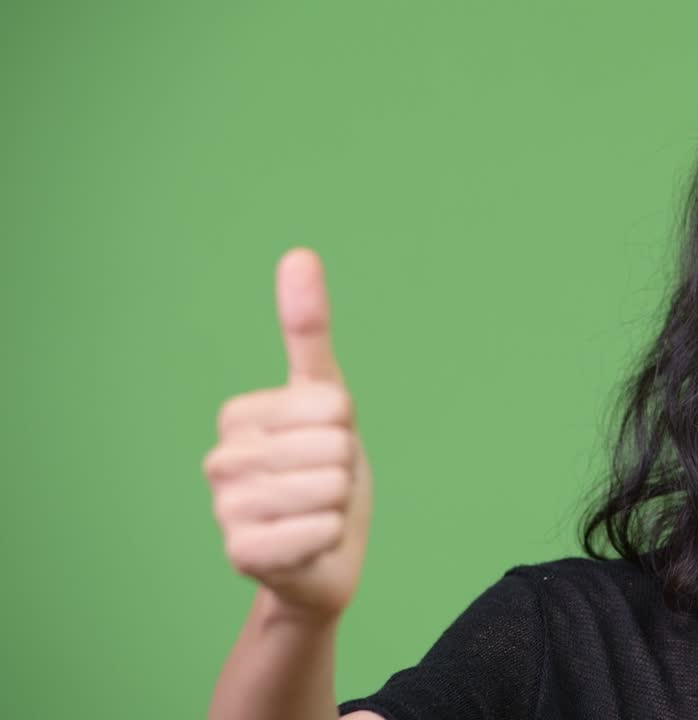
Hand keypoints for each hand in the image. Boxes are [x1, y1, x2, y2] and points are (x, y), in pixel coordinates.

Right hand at [202, 247, 372, 623]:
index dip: (345, 429)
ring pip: (330, 488)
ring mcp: (225, 509)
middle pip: (333, 446)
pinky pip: (317, 531)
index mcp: (238, 415)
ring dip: (339, 506)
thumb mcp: (327, 400)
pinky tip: (309, 545)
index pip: (332, 404)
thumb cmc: (326, 473)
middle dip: (345, 470)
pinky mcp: (241, 553)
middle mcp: (221, 460)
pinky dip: (329, 539)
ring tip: (317, 514)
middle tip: (323, 487)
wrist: (323, 559)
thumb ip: (308, 330)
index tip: (324, 447)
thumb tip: (299, 253)